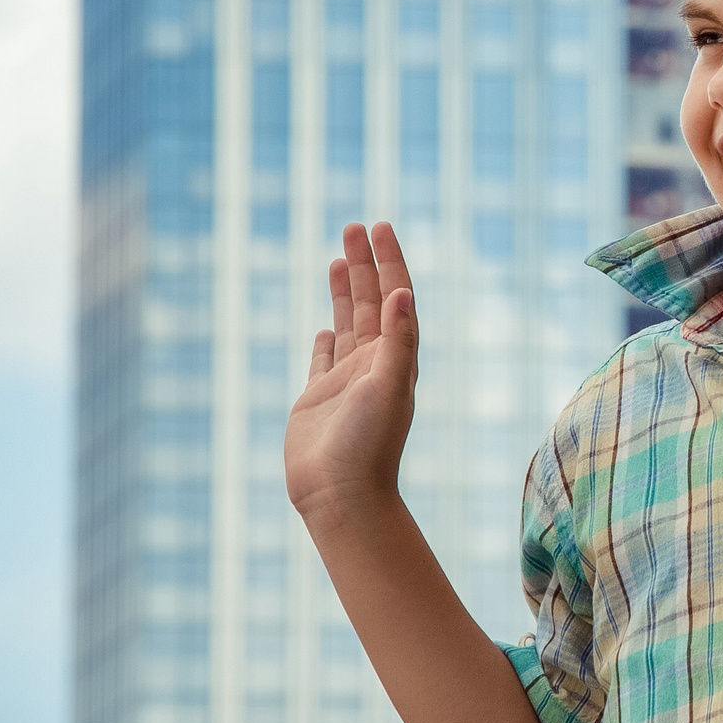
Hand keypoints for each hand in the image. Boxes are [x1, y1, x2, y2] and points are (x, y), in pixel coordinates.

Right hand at [285, 223, 420, 534]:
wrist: (341, 496)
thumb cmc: (369, 446)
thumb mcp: (388, 388)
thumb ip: (397, 342)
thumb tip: (403, 293)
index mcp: (396, 359)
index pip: (395, 298)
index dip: (389, 262)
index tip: (379, 227)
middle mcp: (374, 366)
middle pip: (371, 302)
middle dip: (364, 264)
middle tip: (353, 226)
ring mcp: (346, 382)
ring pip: (347, 323)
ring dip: (345, 291)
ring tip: (339, 257)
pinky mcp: (319, 399)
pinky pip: (324, 359)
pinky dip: (326, 338)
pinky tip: (326, 324)